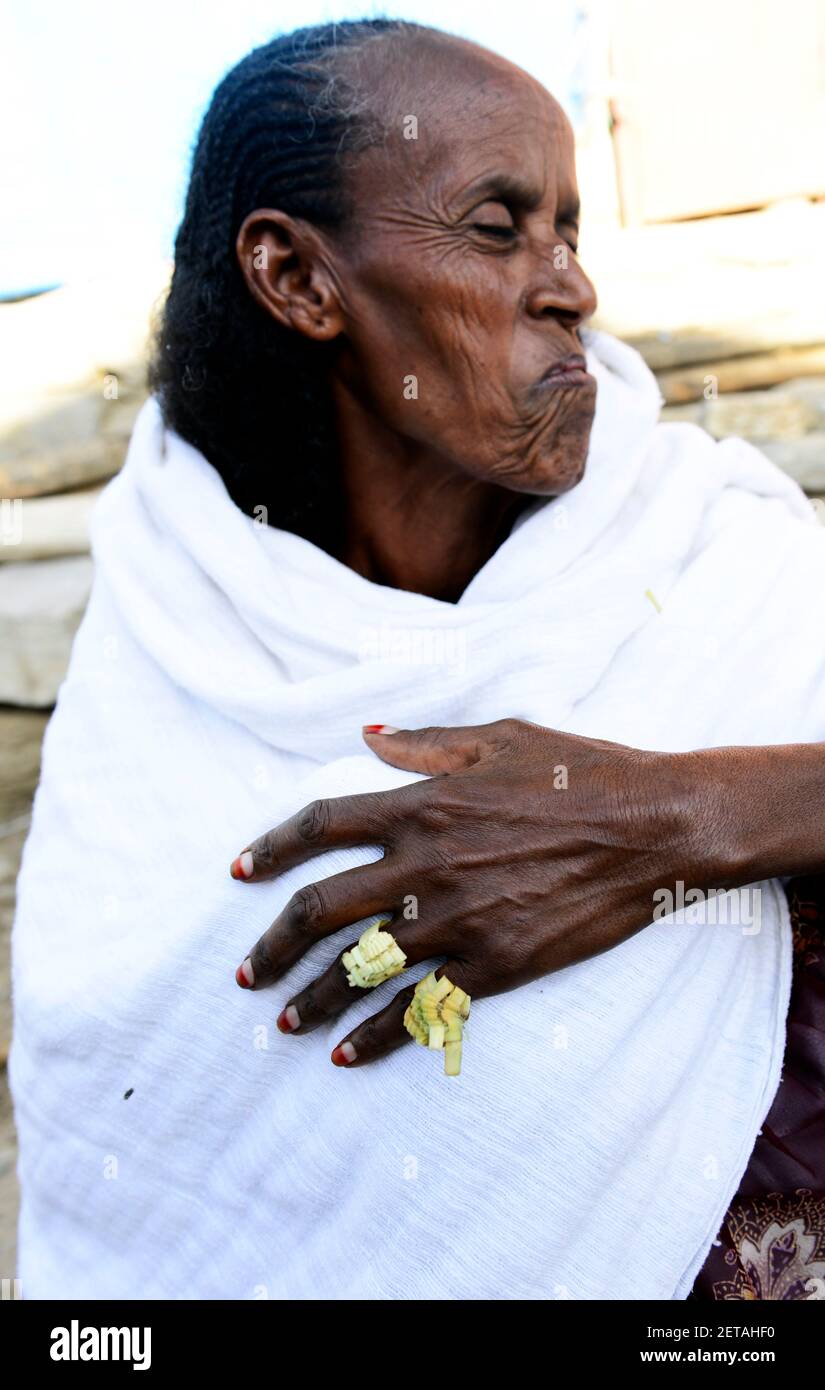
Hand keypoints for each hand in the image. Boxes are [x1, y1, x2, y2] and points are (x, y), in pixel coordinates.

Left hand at [230, 719, 715, 1067]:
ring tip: (284, 1022)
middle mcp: (425, 864)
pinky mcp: (493, 966)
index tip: (239, 873)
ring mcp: (456, 920)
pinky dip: (376, 1037)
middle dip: (271, 946)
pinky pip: (419, 1008)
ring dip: (312, 999)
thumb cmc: (582, 771)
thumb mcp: (500, 736)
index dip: (270, 849)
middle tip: (246, 973)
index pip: (319, 826)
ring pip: (359, 969)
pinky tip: (346, 1055)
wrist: (655, 828)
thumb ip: (424, 742)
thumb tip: (366, 737)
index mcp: (422, 803)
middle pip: (320, 910)